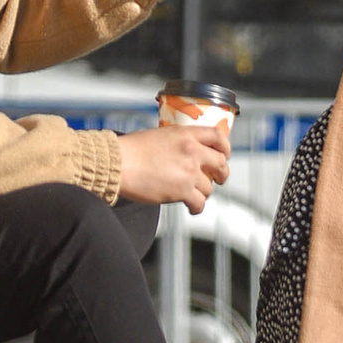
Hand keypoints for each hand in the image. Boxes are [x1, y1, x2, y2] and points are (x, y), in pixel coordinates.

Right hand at [114, 123, 228, 210]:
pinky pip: (199, 203)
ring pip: (209, 187)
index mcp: (185, 134)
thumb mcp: (158, 136)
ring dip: (203, 192)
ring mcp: (188, 172)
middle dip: (221, 173)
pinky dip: (197, 207)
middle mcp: (191, 151)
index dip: (225, 147)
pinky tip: (192, 208)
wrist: (118, 163)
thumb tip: (183, 152)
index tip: (224, 154)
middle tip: (217, 178)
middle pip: (220, 163)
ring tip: (193, 195)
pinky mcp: (182, 191)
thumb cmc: (130, 150)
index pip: (218, 137)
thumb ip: (177, 142)